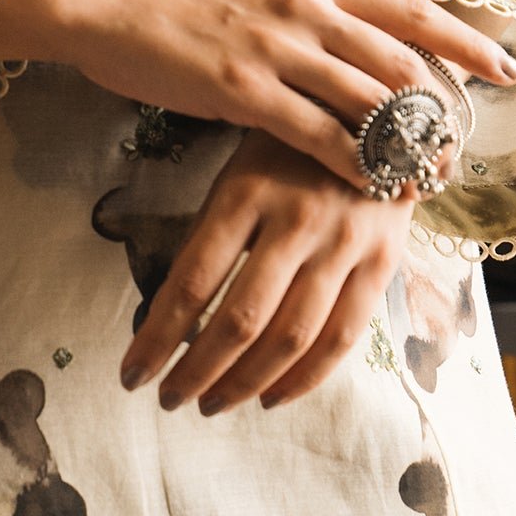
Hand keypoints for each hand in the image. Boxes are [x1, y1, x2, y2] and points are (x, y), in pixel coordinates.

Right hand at [0, 0, 515, 197]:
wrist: (107, 4)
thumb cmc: (180, 7)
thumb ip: (312, 17)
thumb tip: (362, 48)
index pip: (409, 9)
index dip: (464, 40)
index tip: (504, 68)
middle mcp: (304, 7)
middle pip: (402, 61)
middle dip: (440, 112)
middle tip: (458, 151)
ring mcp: (274, 46)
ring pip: (367, 99)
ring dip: (404, 145)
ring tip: (425, 179)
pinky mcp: (240, 88)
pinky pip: (316, 133)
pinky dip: (352, 164)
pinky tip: (367, 188)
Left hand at [118, 127, 416, 411]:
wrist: (379, 111)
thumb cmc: (288, 145)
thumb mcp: (238, 170)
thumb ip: (212, 233)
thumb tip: (170, 309)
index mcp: (246, 191)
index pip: (192, 281)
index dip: (158, 336)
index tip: (133, 372)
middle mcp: (296, 220)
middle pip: (240, 319)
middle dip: (197, 370)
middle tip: (167, 400)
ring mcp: (344, 244)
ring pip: (290, 337)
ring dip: (245, 383)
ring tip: (210, 404)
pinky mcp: (382, 263)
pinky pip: (342, 337)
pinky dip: (304, 378)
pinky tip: (271, 397)